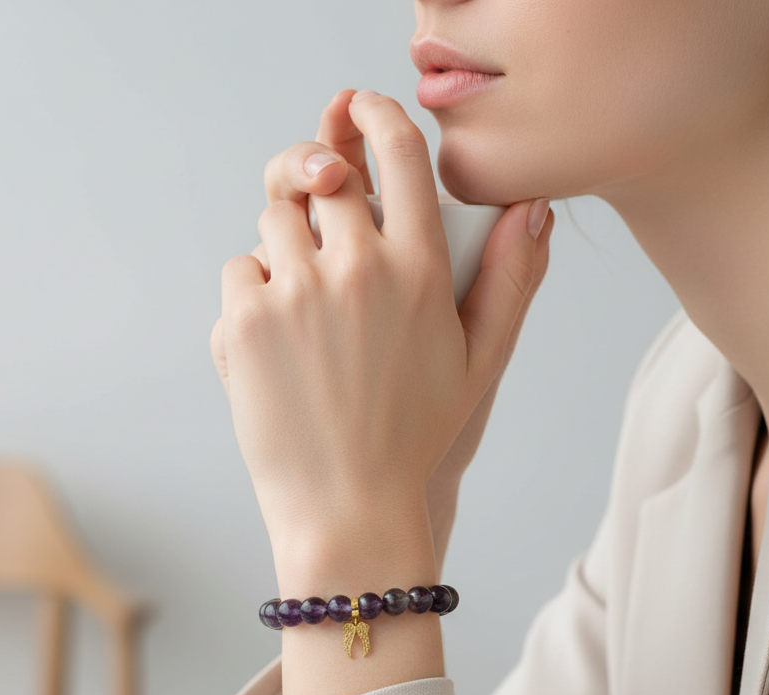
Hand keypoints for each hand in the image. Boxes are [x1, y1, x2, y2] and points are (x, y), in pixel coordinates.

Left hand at [227, 90, 554, 570]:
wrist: (348, 509)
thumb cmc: (417, 440)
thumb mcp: (481, 362)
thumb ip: (512, 278)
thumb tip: (530, 206)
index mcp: (420, 270)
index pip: (398, 153)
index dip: (376, 116)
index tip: (358, 110)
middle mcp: (357, 269)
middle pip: (325, 178)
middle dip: (322, 195)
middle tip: (325, 240)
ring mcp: (295, 292)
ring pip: (274, 218)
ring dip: (284, 246)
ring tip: (303, 308)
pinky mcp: (243, 322)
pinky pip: (238, 270)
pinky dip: (251, 297)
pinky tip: (277, 345)